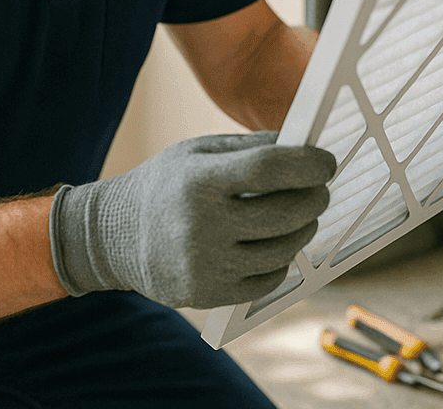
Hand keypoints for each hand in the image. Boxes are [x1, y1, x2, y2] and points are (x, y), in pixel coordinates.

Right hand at [49, 132, 334, 308]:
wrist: (115, 236)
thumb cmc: (164, 186)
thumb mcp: (196, 152)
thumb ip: (249, 147)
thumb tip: (304, 148)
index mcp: (199, 180)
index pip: (269, 169)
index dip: (307, 164)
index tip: (327, 162)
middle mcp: (201, 225)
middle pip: (284, 213)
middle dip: (314, 199)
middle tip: (320, 190)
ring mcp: (205, 265)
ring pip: (282, 250)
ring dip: (302, 230)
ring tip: (302, 216)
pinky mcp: (208, 295)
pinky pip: (266, 280)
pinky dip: (281, 261)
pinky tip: (279, 245)